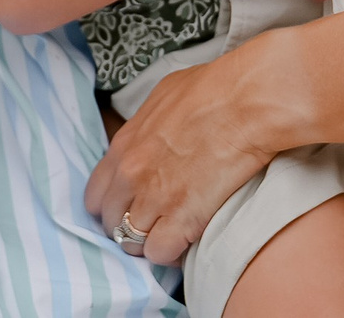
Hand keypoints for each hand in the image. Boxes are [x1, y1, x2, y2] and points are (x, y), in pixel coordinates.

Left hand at [87, 35, 291, 265]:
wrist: (247, 102)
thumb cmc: (214, 90)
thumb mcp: (164, 97)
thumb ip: (146, 127)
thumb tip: (150, 138)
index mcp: (124, 145)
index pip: (96, 195)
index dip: (113, 205)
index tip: (130, 207)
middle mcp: (131, 175)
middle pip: (112, 222)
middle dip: (130, 226)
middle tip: (154, 223)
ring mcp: (155, 199)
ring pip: (133, 243)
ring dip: (151, 241)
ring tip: (172, 233)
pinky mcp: (182, 219)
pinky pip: (160, 253)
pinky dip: (172, 253)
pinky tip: (187, 241)